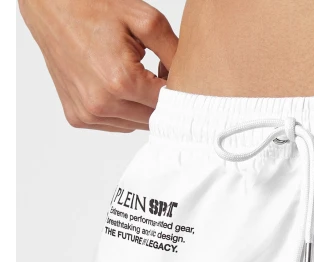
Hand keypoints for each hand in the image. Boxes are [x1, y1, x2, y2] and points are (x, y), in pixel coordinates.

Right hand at [19, 0, 177, 131]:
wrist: (51, 7)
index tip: (169, 74)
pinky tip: (115, 87)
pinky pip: (115, 125)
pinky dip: (122, 111)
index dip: (177, 91)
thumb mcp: (146, 21)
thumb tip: (191, 83)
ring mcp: (87, 114)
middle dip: (159, 100)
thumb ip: (175, 54)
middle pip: (153, 120)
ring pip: (136, 125)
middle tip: (151, 72)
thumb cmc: (93, 8)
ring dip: (141, 108)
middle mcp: (102, 104)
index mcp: (121, 82)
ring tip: (131, 77)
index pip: (168, 106)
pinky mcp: (78, 118)